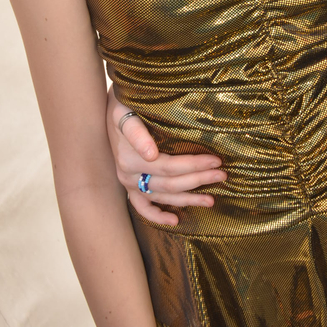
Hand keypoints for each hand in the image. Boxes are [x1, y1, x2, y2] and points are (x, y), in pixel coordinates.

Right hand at [106, 85, 225, 225]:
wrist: (103, 110)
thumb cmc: (121, 105)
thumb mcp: (124, 112)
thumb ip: (136, 132)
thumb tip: (151, 154)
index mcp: (130, 158)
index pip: (170, 166)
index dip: (195, 165)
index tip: (217, 160)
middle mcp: (129, 175)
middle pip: (171, 183)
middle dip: (199, 180)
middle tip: (223, 175)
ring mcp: (128, 183)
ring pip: (162, 197)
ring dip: (188, 199)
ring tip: (211, 199)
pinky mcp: (129, 187)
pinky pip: (142, 207)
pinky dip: (157, 215)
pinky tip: (175, 221)